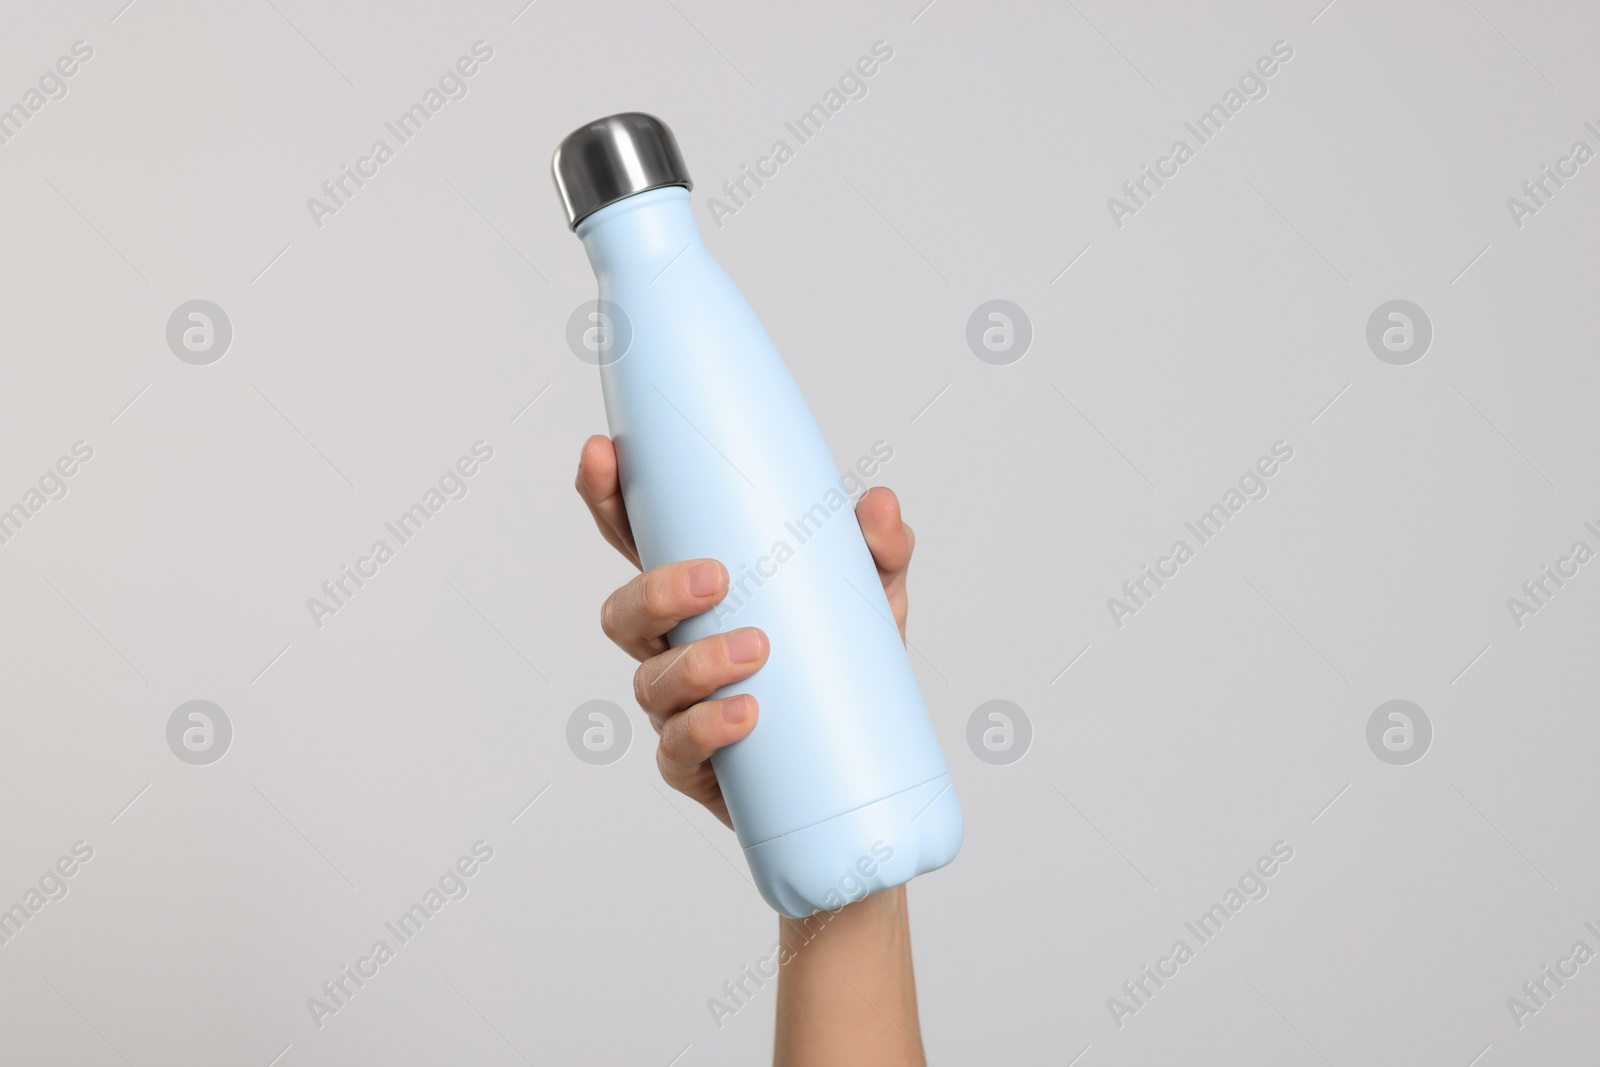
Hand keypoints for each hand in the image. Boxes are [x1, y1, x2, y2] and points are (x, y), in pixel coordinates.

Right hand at [574, 434, 915, 827]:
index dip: (606, 497)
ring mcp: (677, 707)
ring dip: (695, 662)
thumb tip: (879, 501)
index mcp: (695, 595)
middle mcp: (671, 646)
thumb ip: (878, 548)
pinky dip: (707, 727)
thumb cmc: (842, 667)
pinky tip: (745, 716)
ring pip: (650, 681)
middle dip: (655, 589)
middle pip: (623, 613)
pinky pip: (678, 747)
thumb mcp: (870, 600)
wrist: (856, 766)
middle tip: (716, 578)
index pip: (634, 541)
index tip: (604, 453)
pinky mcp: (694, 763)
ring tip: (756, 650)